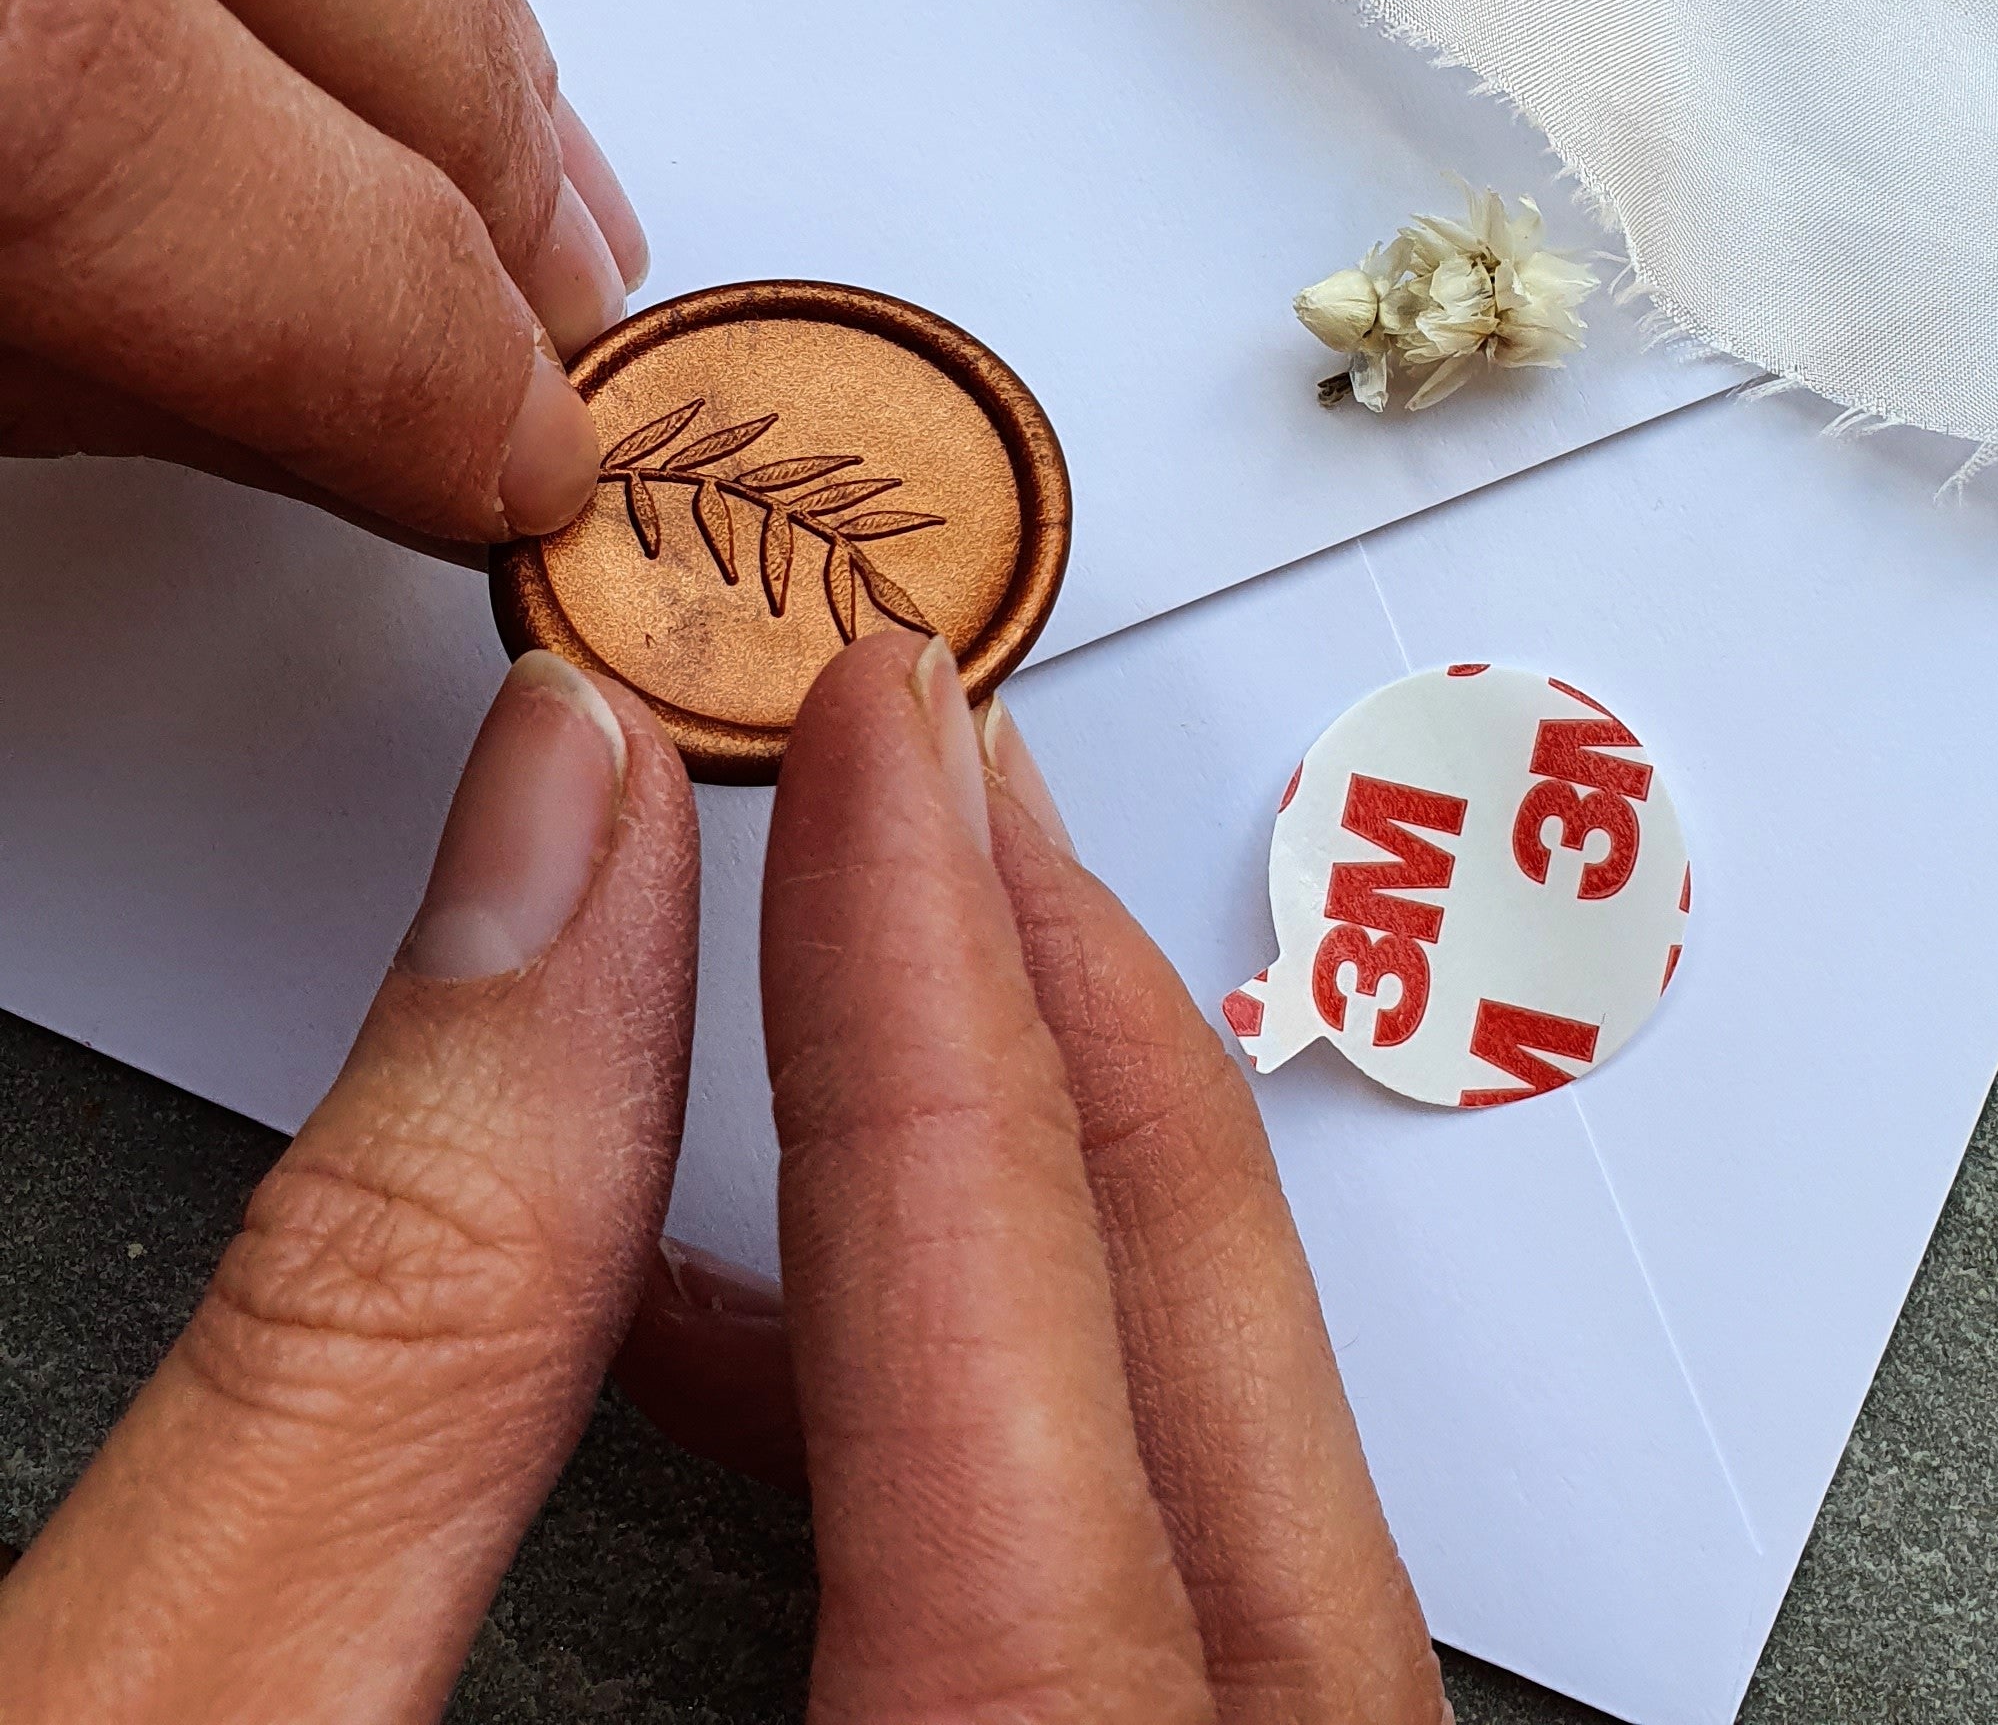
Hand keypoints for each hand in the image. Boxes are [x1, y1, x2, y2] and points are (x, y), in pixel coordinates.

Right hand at [0, 633, 1444, 1722]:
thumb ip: (386, 1324)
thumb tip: (552, 875)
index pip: (1032, 1433)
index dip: (943, 1025)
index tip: (893, 751)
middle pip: (1225, 1520)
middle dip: (1074, 1096)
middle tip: (954, 816)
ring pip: (1209, 1603)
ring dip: (1036, 1284)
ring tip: (851, 1028)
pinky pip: (1120, 1693)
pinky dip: (983, 1493)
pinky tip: (771, 1379)